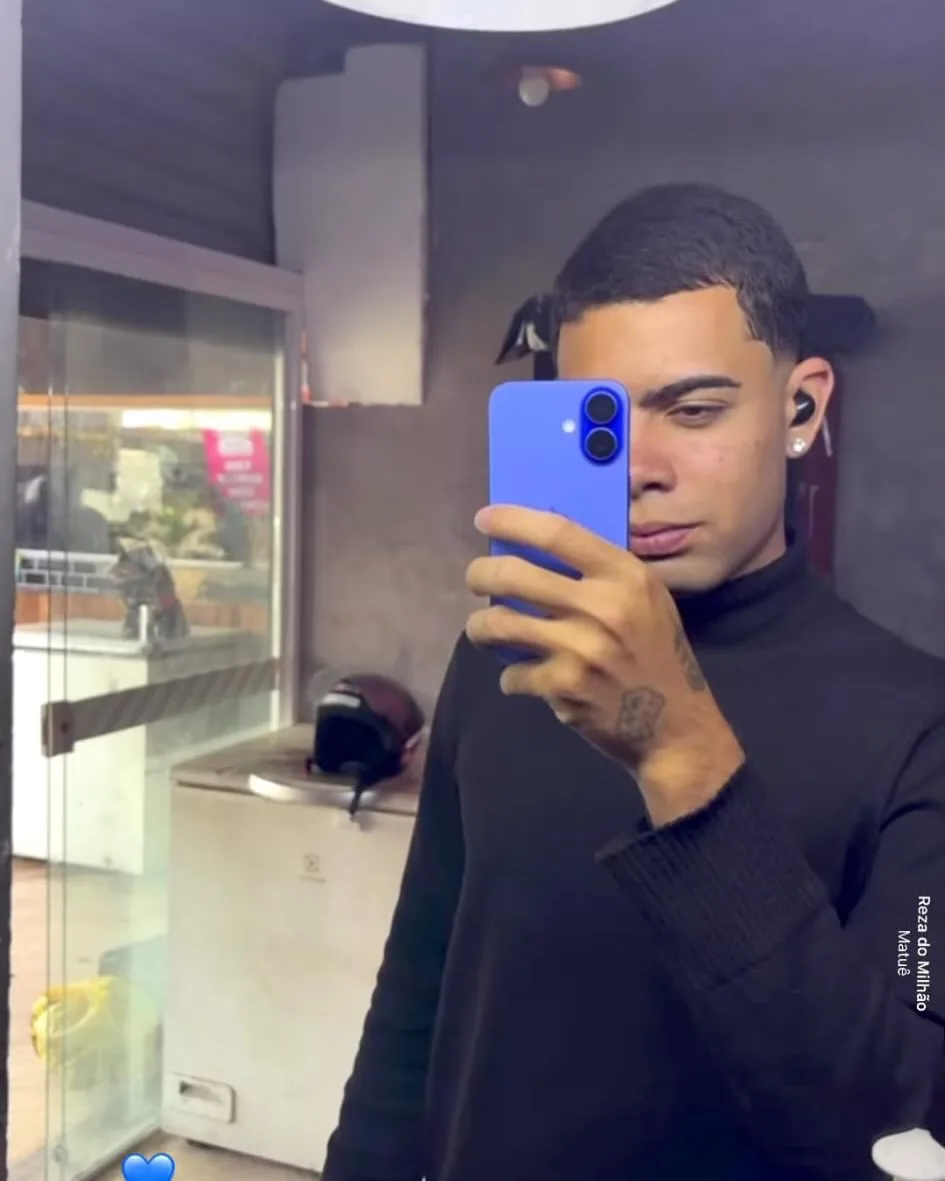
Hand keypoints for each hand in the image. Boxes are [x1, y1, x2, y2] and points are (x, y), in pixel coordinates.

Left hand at [464, 506, 744, 824]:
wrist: (676, 726)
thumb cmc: (657, 653)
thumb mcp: (646, 598)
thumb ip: (601, 571)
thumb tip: (538, 542)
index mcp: (625, 576)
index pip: (556, 533)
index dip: (513, 521)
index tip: (484, 520)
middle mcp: (601, 606)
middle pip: (514, 575)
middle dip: (481, 575)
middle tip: (475, 579)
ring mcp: (580, 649)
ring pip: (499, 624)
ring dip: (480, 627)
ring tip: (483, 629)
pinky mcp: (563, 687)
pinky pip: (512, 673)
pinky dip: (511, 677)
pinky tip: (523, 678)